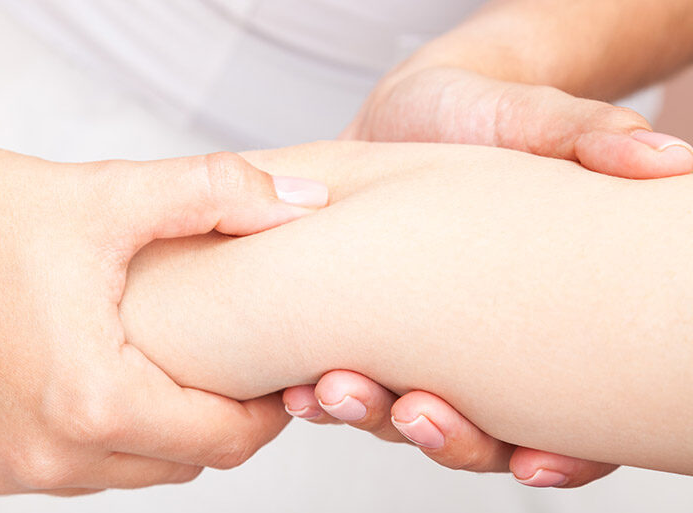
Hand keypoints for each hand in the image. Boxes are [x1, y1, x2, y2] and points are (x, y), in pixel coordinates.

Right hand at [0, 135, 327, 495]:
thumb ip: (217, 198)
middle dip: (205, 424)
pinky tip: (67, 383)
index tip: (272, 379)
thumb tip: (299, 208)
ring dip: (139, 433)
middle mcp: (42, 458)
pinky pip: (42, 473)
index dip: (260, 412)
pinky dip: (70, 439)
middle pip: (171, 465)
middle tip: (215, 370)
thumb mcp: (108, 194)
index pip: (221, 441)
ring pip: (109, 474)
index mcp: (93, 402)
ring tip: (144, 370)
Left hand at [303, 64, 675, 487]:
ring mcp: (415, 348)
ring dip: (366, 416)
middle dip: (445, 436)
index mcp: (545, 330)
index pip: (574, 428)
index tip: (534, 461)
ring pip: (398, 417)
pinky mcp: (351, 330)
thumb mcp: (537, 120)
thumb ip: (589, 139)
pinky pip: (336, 383)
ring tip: (333, 392)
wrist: (415, 111)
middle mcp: (482, 354)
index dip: (564, 460)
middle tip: (415, 412)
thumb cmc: (490, 119)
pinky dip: (314, 394)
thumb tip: (667, 157)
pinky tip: (291, 388)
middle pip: (475, 437)